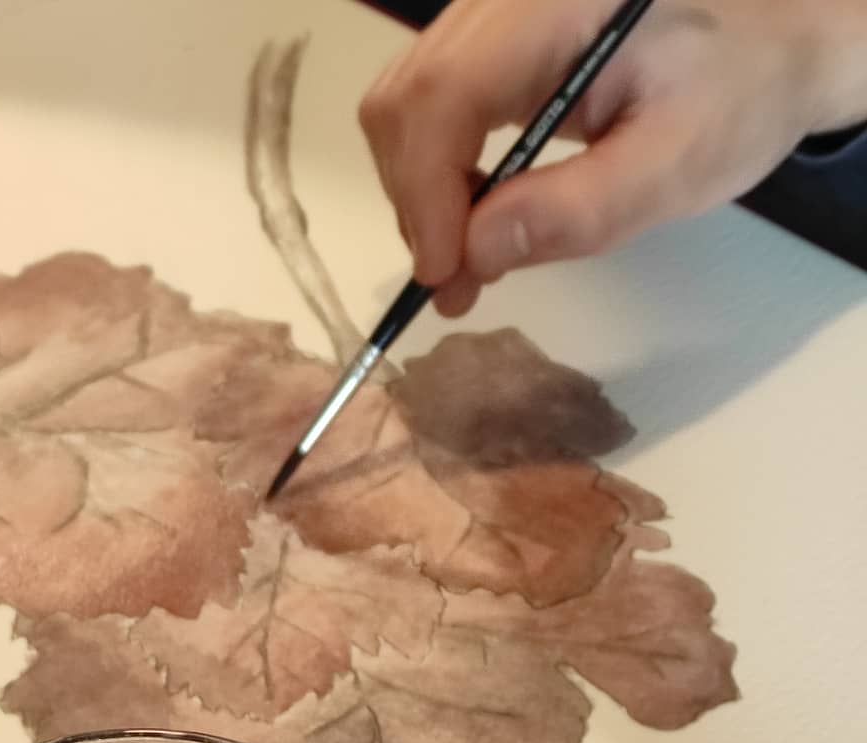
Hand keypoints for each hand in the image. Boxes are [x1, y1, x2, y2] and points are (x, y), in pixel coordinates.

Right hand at [360, 0, 866, 316]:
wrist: (772, 38)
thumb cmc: (739, 92)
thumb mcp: (677, 164)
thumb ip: (578, 211)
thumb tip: (473, 254)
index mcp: (557, 4)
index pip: (446, 92)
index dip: (426, 192)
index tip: (444, 275)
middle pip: (406, 98)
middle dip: (416, 200)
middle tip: (456, 280)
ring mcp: (491, 11)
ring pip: (404, 104)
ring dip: (420, 193)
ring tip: (466, 258)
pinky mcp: (488, 37)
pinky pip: (428, 103)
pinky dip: (435, 172)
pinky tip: (473, 216)